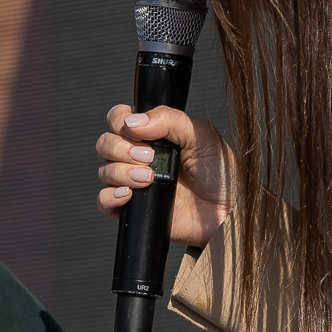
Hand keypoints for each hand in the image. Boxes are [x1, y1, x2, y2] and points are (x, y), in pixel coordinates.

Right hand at [95, 105, 232, 248]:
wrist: (229, 212)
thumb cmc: (222, 173)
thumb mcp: (202, 135)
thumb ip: (169, 119)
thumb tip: (133, 121)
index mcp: (153, 135)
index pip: (119, 119)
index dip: (119, 121)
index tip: (136, 131)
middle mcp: (139, 157)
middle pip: (105, 143)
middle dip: (120, 148)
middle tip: (148, 157)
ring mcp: (134, 183)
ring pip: (104, 170)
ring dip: (120, 171)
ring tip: (149, 178)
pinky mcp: (133, 209)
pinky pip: (103, 201)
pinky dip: (110, 196)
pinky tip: (130, 194)